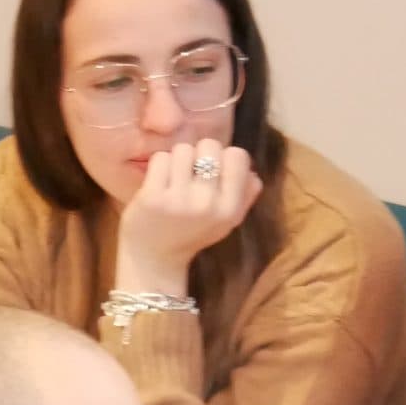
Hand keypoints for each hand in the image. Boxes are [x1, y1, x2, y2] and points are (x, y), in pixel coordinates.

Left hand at [113, 139, 262, 295]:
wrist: (155, 259)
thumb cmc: (192, 234)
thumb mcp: (227, 222)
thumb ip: (245, 196)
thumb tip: (253, 172)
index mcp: (230, 209)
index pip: (238, 155)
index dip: (224, 157)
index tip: (213, 171)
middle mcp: (207, 204)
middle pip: (210, 145)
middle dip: (199, 155)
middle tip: (191, 174)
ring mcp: (178, 200)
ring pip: (183, 149)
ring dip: (177, 160)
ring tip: (174, 179)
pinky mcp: (152, 197)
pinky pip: (161, 158)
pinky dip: (159, 166)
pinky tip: (158, 183)